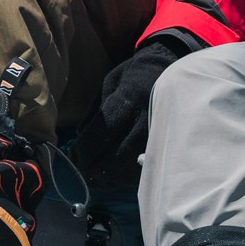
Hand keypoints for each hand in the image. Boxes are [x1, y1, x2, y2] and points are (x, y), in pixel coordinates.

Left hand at [70, 29, 202, 183]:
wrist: (171, 68)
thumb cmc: (135, 75)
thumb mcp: (110, 83)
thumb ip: (95, 113)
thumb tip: (81, 141)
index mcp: (129, 99)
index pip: (103, 133)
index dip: (84, 150)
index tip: (73, 156)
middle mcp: (146, 118)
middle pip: (117, 155)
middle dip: (95, 166)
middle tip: (81, 169)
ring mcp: (160, 134)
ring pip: (132, 166)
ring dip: (110, 176)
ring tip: (94, 176)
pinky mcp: (167, 144)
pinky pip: (145, 168)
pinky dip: (126, 176)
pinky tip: (113, 175)